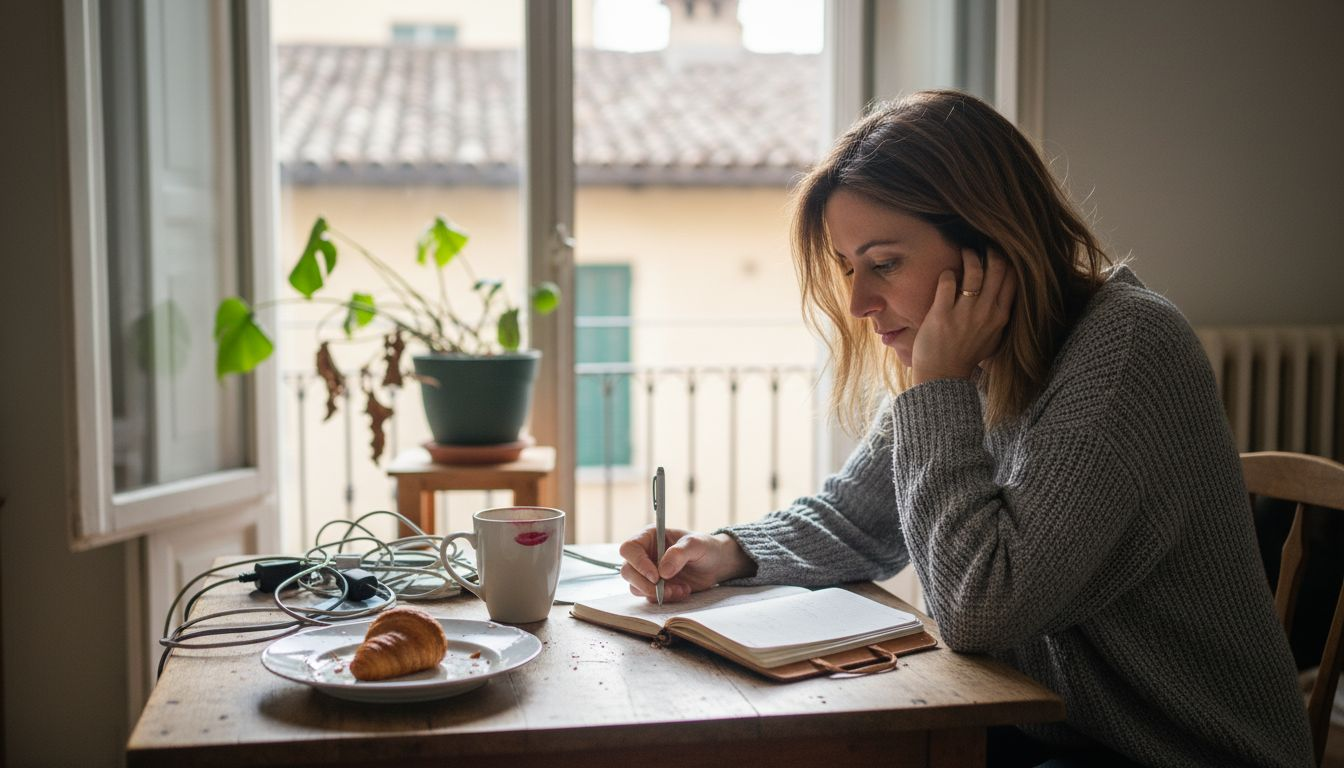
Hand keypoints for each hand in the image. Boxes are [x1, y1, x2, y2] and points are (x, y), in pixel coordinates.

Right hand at [617, 528, 754, 602]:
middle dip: (645, 584)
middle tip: (666, 589)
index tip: (656, 576)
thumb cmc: (705, 547)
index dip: (638, 563)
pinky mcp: (654, 587)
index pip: (629, 549)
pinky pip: (649, 597)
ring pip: (636, 587)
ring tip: (681, 589)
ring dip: (657, 593)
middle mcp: (644, 554)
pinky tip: (683, 591)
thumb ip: (679, 554)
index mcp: (649, 537)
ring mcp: (647, 572)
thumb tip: (662, 572)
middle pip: (627, 571)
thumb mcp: (696, 544)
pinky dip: (665, 598)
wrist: (716, 564)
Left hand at [910, 249, 1016, 383]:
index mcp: (1000, 316)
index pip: (1013, 279)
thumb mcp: (993, 337)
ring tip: (966, 251)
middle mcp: (986, 312)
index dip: (1008, 261)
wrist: (943, 375)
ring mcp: (964, 313)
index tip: (1001, 252)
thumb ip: (1000, 315)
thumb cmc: (966, 355)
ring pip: (974, 272)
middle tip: (984, 245)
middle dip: (992, 251)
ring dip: (970, 256)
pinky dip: (948, 273)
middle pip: (997, 269)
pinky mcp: (942, 314)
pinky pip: (948, 282)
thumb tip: (1005, 293)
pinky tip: (947, 273)